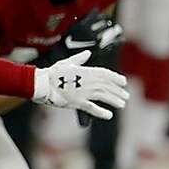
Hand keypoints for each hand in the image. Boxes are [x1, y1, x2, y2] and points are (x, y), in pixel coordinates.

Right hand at [35, 11, 124, 126]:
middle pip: (107, 86)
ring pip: (104, 96)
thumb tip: (87, 53)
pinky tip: (109, 115)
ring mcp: (84, 92)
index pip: (106, 74)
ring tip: (122, 104)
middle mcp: (88, 81)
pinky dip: (102, 112)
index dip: (116, 78)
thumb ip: (80, 59)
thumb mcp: (67, 62)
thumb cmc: (53, 73)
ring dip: (114, 100)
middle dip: (118, 91)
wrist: (42, 83)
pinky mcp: (78, 103)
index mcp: (86, 71)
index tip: (124, 82)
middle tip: (126, 96)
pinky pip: (93, 108)